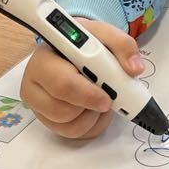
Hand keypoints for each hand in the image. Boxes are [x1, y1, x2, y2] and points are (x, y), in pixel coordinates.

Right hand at [20, 19, 143, 138]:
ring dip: (94, 115)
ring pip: (70, 125)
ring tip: (99, 96)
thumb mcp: (103, 33)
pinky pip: (74, 134)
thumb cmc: (85, 41)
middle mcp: (34, 84)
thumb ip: (121, 44)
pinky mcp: (47, 121)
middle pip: (63, 111)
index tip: (107, 97)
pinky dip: (91, 124)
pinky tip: (93, 107)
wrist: (74, 48)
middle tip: (108, 97)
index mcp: (44, 59)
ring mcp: (39, 106)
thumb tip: (134, 69)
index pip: (62, 83)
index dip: (87, 94)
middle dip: (92, 106)